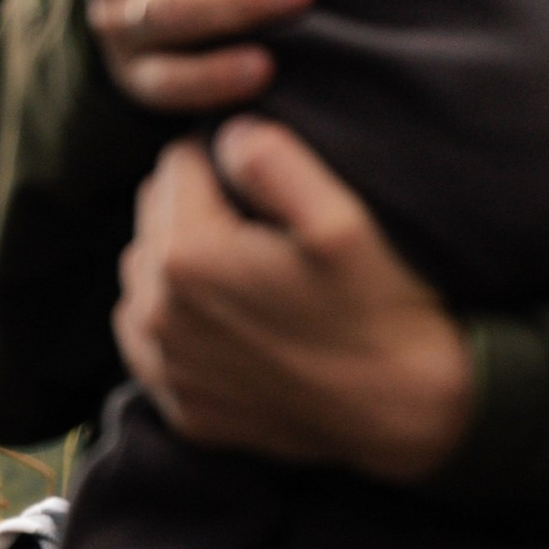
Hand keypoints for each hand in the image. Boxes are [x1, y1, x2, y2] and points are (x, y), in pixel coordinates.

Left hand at [114, 118, 475, 480]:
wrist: (404, 415)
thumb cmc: (378, 311)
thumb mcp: (341, 219)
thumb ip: (271, 159)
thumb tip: (225, 133)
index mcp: (186, 255)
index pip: (175, 163)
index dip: (224, 161)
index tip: (269, 186)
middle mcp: (155, 313)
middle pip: (154, 217)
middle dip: (196, 207)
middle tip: (264, 230)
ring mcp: (164, 367)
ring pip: (145, 275)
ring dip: (180, 262)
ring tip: (248, 272)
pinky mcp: (179, 407)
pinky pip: (150, 339)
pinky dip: (177, 321)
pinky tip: (228, 322)